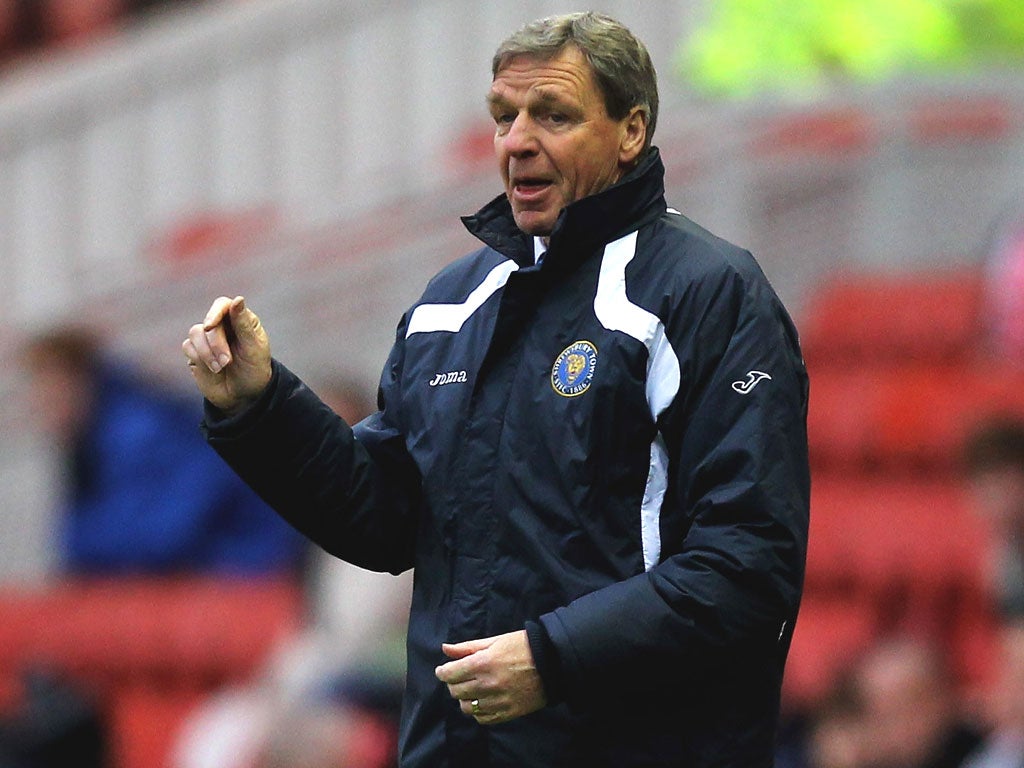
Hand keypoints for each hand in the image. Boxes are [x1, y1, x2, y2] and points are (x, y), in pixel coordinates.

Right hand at [182, 296, 271, 413]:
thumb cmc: (254, 369)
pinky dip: (200, 359)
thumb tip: (237, 299)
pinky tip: (213, 370)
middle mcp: (222, 325)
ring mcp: (206, 338)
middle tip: (227, 361)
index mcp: (240, 320)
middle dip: (216, 343)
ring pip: (195, 333)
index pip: (222, 305)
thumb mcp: (254, 348)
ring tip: (222, 368)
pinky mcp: (195, 352)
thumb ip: (244, 324)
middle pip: (209, 323)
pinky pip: (187, 346)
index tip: (210, 325)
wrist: (244, 396)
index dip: (215, 312)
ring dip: (207, 353)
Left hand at [435, 630, 546, 725]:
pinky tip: (483, 700)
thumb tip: (445, 648)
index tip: (443, 670)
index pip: (450, 674)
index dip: (442, 672)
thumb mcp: (495, 640)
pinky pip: (483, 718)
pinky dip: (478, 711)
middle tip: (458, 677)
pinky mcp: (509, 713)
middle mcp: (488, 684)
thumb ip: (467, 647)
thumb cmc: (523, 646)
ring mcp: (498, 701)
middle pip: (455, 691)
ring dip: (464, 698)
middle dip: (453, 683)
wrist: (552, 662)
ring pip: (467, 707)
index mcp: (483, 663)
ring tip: (471, 689)